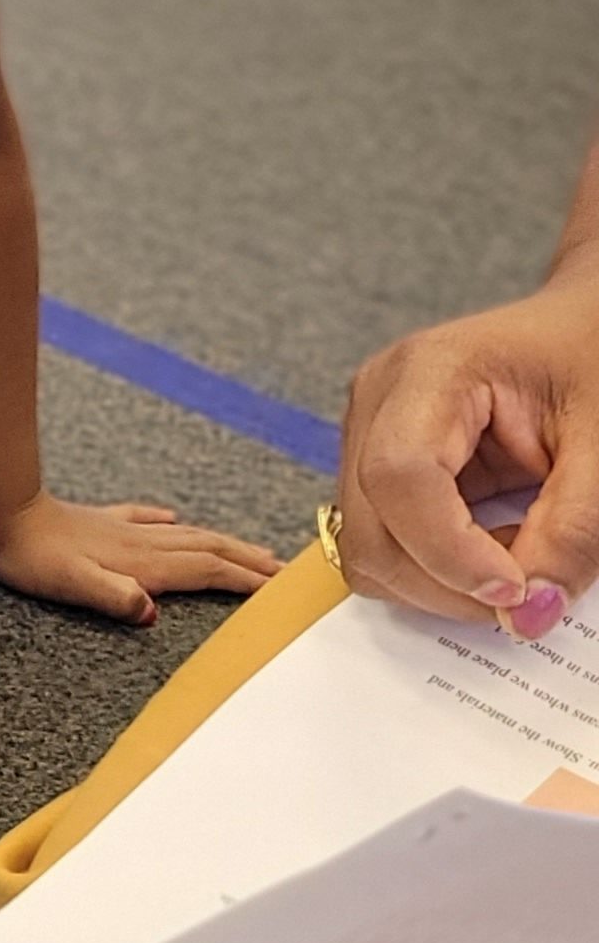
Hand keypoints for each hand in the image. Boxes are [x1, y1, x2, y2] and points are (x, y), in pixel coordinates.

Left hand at [0, 489, 281, 624]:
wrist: (1, 513)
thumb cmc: (31, 556)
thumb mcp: (71, 584)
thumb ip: (113, 597)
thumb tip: (151, 612)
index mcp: (142, 563)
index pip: (207, 571)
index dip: (244, 579)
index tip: (281, 588)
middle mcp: (142, 543)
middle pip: (209, 550)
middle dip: (248, 561)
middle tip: (285, 571)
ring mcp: (123, 529)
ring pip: (187, 535)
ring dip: (223, 544)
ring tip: (251, 551)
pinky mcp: (101, 522)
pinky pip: (147, 521)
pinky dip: (171, 524)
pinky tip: (174, 519)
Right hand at [337, 256, 598, 633]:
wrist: (583, 327)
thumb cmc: (595, 361)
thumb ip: (574, 531)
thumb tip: (529, 616)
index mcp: (431, 370)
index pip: (400, 476)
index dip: (450, 551)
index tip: (518, 591)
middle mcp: (379, 400)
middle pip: (370, 528)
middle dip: (444, 584)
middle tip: (528, 598)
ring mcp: (368, 433)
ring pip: (366, 548)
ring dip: (439, 583)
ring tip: (516, 559)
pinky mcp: (377, 465)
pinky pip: (383, 543)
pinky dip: (435, 571)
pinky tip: (491, 548)